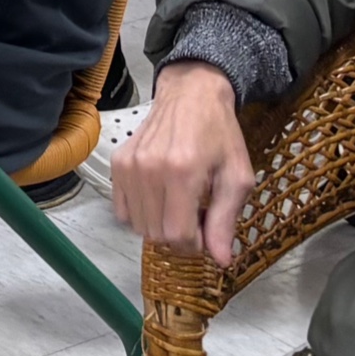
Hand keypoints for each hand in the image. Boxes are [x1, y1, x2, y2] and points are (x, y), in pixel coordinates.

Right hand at [113, 61, 253, 267]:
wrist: (191, 94)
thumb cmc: (219, 134)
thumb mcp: (237, 177)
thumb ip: (226, 220)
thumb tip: (221, 261)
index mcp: (183, 173)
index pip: (179, 236)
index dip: (196, 245)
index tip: (206, 232)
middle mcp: (150, 170)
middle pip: (157, 234)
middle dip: (179, 236)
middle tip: (195, 216)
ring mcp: (129, 166)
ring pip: (139, 226)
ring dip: (160, 226)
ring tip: (178, 205)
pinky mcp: (118, 163)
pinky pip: (122, 211)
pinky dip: (141, 215)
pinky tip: (159, 199)